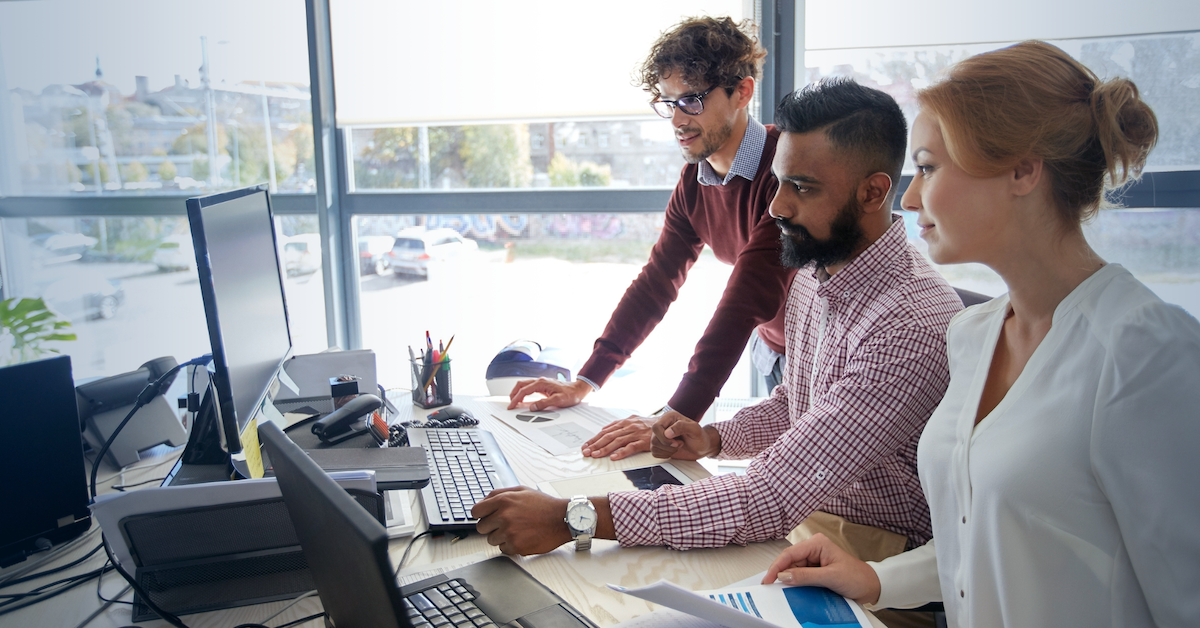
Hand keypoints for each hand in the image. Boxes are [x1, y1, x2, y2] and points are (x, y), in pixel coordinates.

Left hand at [472, 486, 571, 554]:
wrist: (562, 519)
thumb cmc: (544, 505)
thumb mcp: (522, 490)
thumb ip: (500, 493)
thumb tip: (484, 501)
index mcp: (503, 500)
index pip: (475, 511)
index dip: (481, 515)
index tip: (486, 518)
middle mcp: (504, 516)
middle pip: (481, 528)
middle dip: (491, 527)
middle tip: (504, 524)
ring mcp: (509, 532)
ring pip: (491, 540)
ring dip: (501, 537)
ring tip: (517, 530)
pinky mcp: (516, 546)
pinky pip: (503, 549)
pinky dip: (511, 546)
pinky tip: (522, 537)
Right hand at [507, 378, 591, 410]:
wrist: (578, 389)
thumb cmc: (571, 394)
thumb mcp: (558, 400)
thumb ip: (544, 403)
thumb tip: (532, 407)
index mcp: (541, 383)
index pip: (523, 390)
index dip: (516, 398)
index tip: (511, 406)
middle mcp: (540, 381)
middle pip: (521, 385)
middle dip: (513, 393)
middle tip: (510, 403)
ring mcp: (542, 383)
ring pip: (524, 385)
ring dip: (518, 392)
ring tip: (515, 401)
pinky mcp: (544, 386)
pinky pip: (530, 387)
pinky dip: (524, 392)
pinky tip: (524, 398)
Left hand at [581, 415, 655, 459]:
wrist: (666, 424)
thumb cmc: (649, 424)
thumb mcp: (633, 420)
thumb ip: (618, 425)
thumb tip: (604, 429)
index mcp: (624, 422)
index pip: (605, 431)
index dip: (594, 439)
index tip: (586, 446)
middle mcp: (628, 427)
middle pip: (608, 436)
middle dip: (596, 444)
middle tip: (586, 452)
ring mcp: (636, 434)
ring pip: (617, 441)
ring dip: (605, 449)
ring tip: (596, 455)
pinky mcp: (644, 441)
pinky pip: (631, 447)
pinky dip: (622, 452)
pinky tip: (614, 457)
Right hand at [649, 411, 718, 459]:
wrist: (702, 447)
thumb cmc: (700, 437)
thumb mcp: (695, 429)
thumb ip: (682, 426)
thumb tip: (667, 432)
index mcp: (670, 417)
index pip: (656, 427)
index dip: (664, 438)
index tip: (676, 442)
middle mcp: (663, 425)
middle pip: (654, 438)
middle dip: (668, 445)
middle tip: (679, 444)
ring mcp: (660, 435)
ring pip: (653, 446)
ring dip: (668, 450)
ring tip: (678, 446)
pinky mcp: (659, 444)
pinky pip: (655, 452)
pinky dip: (665, 454)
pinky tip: (673, 450)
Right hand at [760, 534, 881, 605]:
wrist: (870, 587)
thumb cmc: (857, 577)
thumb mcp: (830, 577)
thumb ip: (806, 576)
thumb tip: (783, 576)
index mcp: (817, 543)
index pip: (790, 554)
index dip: (776, 567)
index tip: (768, 580)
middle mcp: (814, 549)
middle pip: (789, 561)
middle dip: (781, 574)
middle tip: (772, 588)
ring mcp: (814, 560)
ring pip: (793, 570)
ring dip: (789, 580)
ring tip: (783, 591)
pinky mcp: (815, 570)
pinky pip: (800, 576)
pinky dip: (795, 584)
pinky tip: (793, 590)